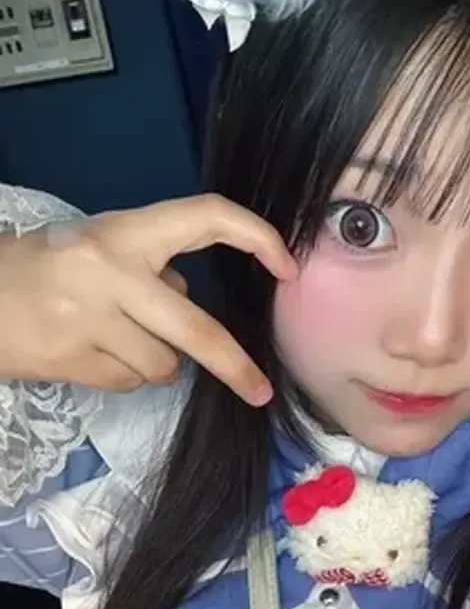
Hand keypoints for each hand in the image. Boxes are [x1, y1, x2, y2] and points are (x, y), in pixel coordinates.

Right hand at [0, 194, 297, 404]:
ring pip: (163, 364)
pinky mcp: (75, 361)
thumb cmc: (44, 268)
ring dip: (155, 362)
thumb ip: (151, 266)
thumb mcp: (100, 246)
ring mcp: (91, 321)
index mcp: (123, 231)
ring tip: (116, 339)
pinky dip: (125, 375)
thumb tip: (193, 299)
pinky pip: (130, 381)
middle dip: (235, 366)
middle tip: (260, 391)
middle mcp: (111, 272)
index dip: (256, 237)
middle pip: (197, 330)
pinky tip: (94, 353)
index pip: (205, 217)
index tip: (287, 266)